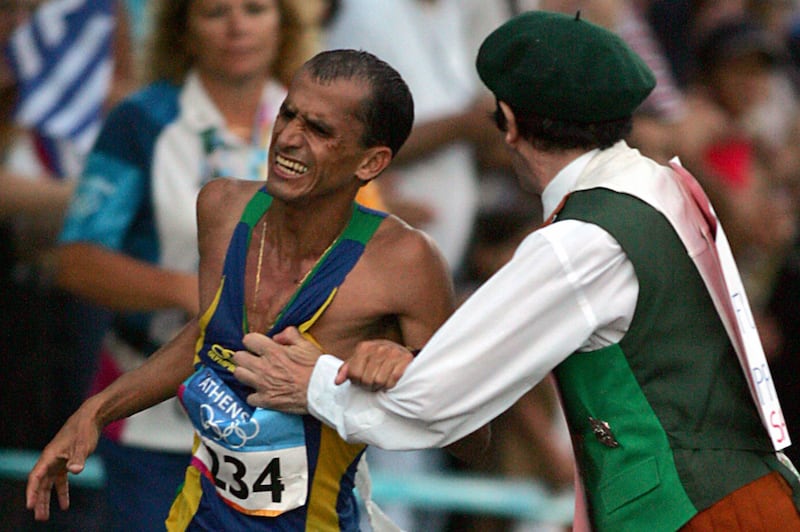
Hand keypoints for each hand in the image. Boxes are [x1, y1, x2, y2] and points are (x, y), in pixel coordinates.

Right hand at [26, 406, 101, 520]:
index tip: (30, 506)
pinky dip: (61, 492)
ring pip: (48, 484)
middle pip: (40, 484)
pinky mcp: (66, 461)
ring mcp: (57, 460)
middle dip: (39, 501)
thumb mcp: (82, 446)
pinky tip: (65, 505)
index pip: (35, 477)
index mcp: (49, 456)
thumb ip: (78, 459)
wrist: (91, 417)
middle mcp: (50, 459)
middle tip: (39, 517)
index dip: (32, 492)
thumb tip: (75, 471)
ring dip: (47, 499)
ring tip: (46, 516)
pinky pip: (60, 480)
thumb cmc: (84, 430)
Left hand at [233, 327, 321, 413]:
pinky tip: (262, 392)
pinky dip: (254, 395)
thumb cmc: (316, 367)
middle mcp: (264, 367)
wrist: (322, 391)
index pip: (248, 340)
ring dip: (245, 373)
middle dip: (245, 356)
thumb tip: (277, 336)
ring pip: (239, 375)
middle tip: (253, 359)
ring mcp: (263, 385)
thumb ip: (290, 335)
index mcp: (273, 351)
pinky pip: (249, 397)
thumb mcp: (306, 345)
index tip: (258, 345)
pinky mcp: (266, 400)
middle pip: (238, 357)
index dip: (253, 341)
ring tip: (254, 374)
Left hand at [336, 340, 413, 389]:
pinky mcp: (405, 359)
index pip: (354, 373)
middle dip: (368, 386)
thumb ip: (346, 370)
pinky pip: (393, 380)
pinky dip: (389, 385)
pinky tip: (389, 381)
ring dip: (379, 387)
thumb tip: (337, 381)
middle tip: (371, 384)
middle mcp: (378, 348)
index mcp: (364, 347)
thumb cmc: (375, 357)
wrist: (399, 349)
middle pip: (367, 379)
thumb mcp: (359, 360)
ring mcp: (393, 353)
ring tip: (379, 383)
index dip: (356, 382)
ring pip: (379, 381)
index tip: (360, 381)